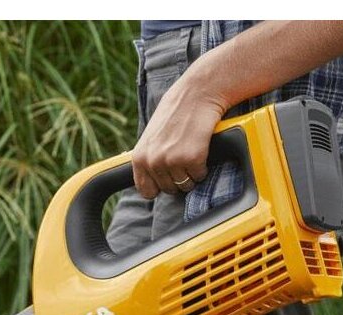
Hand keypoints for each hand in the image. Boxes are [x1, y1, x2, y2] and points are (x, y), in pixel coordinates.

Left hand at [131, 71, 226, 198]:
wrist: (196, 95)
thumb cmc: (175, 114)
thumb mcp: (151, 137)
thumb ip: (148, 159)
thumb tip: (149, 183)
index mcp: (139, 158)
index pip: (146, 191)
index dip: (159, 186)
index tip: (166, 178)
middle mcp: (153, 161)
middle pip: (168, 190)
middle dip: (178, 178)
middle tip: (182, 157)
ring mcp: (172, 161)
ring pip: (185, 185)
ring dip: (191, 173)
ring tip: (191, 151)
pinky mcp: (192, 158)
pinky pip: (199, 176)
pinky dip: (203, 166)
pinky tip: (200, 149)